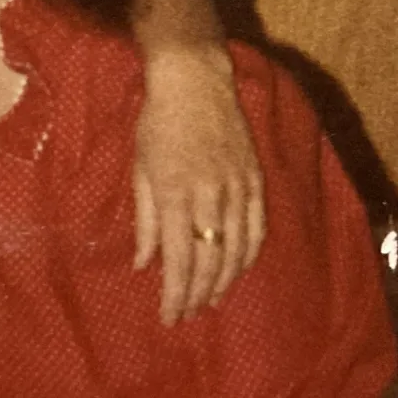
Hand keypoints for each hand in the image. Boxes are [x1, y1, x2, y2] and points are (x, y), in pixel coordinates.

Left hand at [134, 50, 265, 325]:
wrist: (196, 80)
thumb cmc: (158, 123)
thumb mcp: (140, 170)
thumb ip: (144, 221)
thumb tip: (144, 265)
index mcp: (175, 194)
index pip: (179, 260)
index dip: (175, 294)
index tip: (169, 317)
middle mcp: (209, 196)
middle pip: (209, 261)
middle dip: (197, 295)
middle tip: (187, 315)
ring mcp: (237, 188)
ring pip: (236, 250)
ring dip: (224, 281)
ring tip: (210, 300)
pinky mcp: (255, 179)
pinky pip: (257, 228)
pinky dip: (248, 255)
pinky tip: (238, 269)